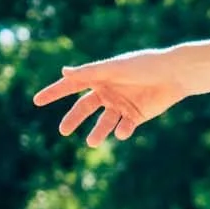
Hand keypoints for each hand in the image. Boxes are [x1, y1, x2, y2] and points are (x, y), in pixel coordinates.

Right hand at [32, 49, 191, 146]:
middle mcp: (107, 92)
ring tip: (91, 142)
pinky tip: (122, 131)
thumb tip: (64, 72)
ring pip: (103, 122)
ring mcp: (120, 105)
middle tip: (63, 131)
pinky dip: (122, 131)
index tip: (36, 100)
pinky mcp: (135, 116)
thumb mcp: (114, 69)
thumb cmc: (143, 66)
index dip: (54, 92)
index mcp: (99, 77)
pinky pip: (124, 127)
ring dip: (98, 132)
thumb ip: (90, 73)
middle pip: (84, 108)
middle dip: (73, 119)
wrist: (173, 74)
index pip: (71, 86)